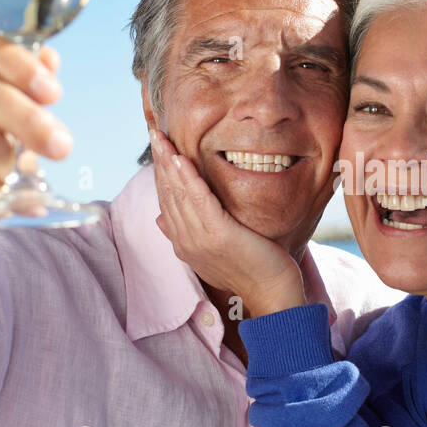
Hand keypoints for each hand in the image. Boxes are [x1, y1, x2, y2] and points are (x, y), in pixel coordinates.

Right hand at [147, 123, 304, 315]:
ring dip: (168, 163)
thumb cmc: (252, 270)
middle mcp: (186, 241)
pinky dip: (187, 178)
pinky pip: (198, 201)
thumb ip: (189, 234)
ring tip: (162, 138)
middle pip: (168, 194)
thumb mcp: (214, 251)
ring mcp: (199, 239)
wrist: (272, 294)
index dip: (160, 174)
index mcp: (184, 244)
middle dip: (160, 161)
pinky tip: (179, 159)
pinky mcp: (217, 235)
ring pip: (178, 194)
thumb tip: (160, 220)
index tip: (158, 149)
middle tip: (155, 133)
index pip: (166, 202)